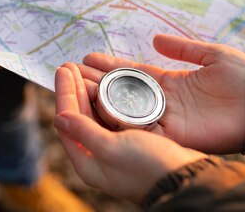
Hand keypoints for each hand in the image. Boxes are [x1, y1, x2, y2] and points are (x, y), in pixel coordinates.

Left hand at [54, 63, 206, 203]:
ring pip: (97, 114)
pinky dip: (110, 98)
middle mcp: (100, 154)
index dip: (64, 93)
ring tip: (85, 68)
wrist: (185, 180)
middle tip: (70, 64)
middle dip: (75, 89)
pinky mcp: (135, 141)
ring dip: (91, 91)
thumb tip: (59, 118)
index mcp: (88, 161)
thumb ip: (84, 131)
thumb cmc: (148, 167)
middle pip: (81, 116)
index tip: (63, 70)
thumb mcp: (111, 148)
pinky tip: (109, 83)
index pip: (68, 121)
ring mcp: (118, 148)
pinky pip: (115, 115)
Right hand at [78, 34, 244, 153]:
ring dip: (102, 102)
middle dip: (98, 83)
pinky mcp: (176, 135)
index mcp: (173, 81)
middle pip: (124, 92)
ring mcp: (169, 119)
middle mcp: (165, 101)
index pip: (134, 73)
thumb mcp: (212, 54)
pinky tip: (98, 112)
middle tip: (72, 74)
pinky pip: (143, 130)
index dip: (111, 65)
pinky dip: (121, 122)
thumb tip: (156, 38)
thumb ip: (183, 48)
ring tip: (76, 90)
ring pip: (128, 112)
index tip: (88, 57)